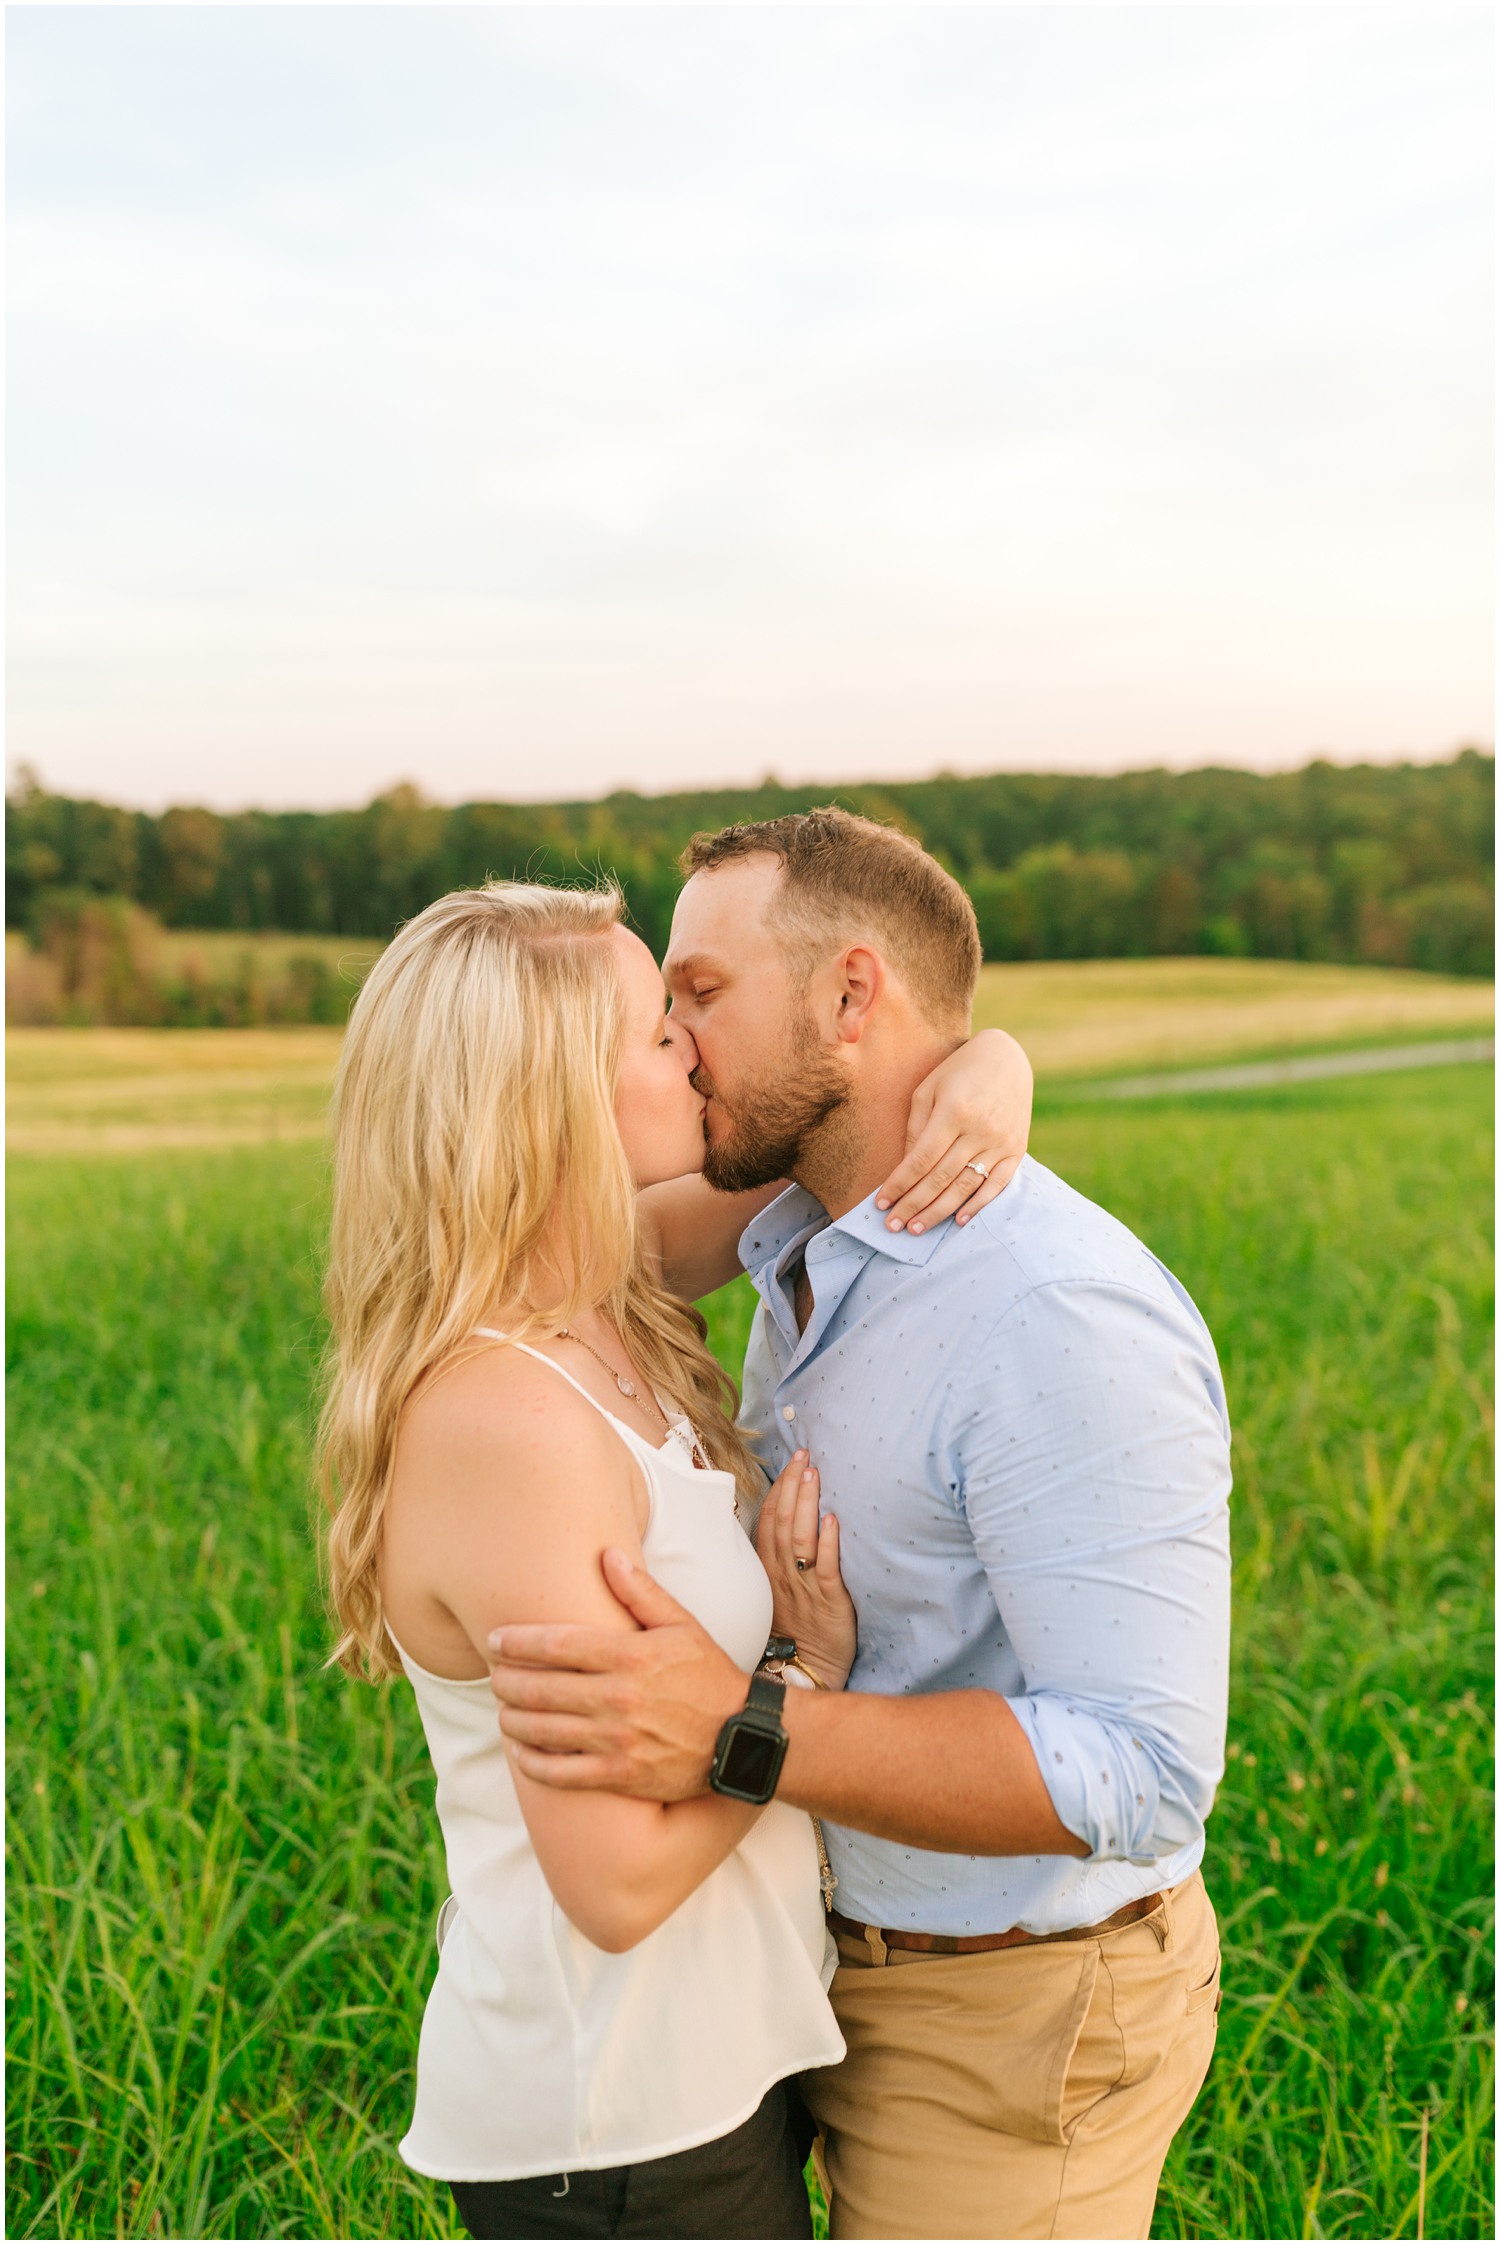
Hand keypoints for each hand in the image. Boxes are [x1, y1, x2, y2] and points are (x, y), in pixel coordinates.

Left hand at [488, 1552, 746, 1797]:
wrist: (742, 1736)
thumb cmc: (708, 1675)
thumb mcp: (682, 1625)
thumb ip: (640, 1591)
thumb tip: (606, 1554)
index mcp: (630, 1655)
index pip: (555, 1644)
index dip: (516, 1642)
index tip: (494, 1639)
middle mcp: (618, 1697)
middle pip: (540, 1688)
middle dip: (506, 1681)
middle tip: (493, 1676)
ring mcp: (617, 1740)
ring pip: (543, 1731)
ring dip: (512, 1720)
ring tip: (502, 1711)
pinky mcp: (620, 1776)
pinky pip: (562, 1773)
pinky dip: (533, 1763)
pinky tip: (521, 1752)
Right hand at [755, 1451, 855, 1688]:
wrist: (805, 1672)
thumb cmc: (795, 1630)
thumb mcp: (778, 1592)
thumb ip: (780, 1558)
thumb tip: (790, 1521)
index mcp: (768, 1570)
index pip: (770, 1521)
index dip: (780, 1490)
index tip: (791, 1462)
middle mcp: (783, 1574)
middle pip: (784, 1522)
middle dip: (794, 1485)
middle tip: (804, 1455)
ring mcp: (804, 1587)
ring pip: (801, 1538)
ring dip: (807, 1504)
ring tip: (814, 1474)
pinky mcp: (829, 1602)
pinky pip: (825, 1569)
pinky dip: (828, 1543)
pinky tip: (832, 1520)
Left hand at [876, 1027, 1032, 1234]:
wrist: (1007, 1058)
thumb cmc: (958, 1071)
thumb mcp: (928, 1090)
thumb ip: (916, 1129)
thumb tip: (906, 1169)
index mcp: (954, 1111)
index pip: (921, 1160)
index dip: (899, 1184)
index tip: (881, 1203)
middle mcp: (980, 1130)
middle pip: (940, 1178)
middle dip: (913, 1205)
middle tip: (892, 1227)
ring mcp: (1001, 1142)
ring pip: (966, 1186)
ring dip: (939, 1212)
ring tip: (916, 1228)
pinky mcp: (1016, 1149)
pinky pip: (997, 1185)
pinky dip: (978, 1205)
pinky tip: (959, 1221)